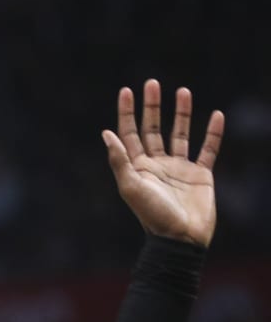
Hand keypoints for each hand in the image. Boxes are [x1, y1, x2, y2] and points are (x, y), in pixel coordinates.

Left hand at [103, 79, 223, 246]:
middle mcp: (156, 165)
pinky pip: (207, 149)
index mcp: (137, 167)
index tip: (126, 91)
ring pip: (180, 134)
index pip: (129, 134)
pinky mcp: (201, 175)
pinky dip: (212, 133)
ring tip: (182, 91)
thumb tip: (105, 134)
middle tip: (152, 83)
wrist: (180, 238)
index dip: (127, 113)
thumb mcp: (131, 187)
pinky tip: (215, 115)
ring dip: (180, 113)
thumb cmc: (153, 215)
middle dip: (152, 107)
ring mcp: (179, 169)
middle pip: (152, 129)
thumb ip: (119, 160)